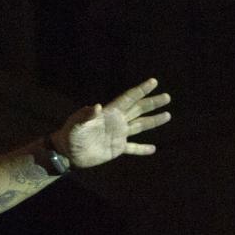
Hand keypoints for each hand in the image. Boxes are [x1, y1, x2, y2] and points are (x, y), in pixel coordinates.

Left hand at [54, 77, 171, 167]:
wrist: (67, 152)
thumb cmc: (70, 135)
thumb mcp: (76, 124)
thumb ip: (86, 115)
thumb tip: (96, 106)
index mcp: (109, 113)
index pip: (128, 98)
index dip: (140, 90)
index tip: (153, 82)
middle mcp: (116, 122)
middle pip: (138, 109)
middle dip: (152, 103)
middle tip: (167, 97)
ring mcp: (118, 135)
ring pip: (140, 126)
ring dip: (153, 121)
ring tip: (167, 115)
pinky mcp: (116, 148)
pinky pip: (133, 148)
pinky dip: (142, 149)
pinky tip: (153, 149)